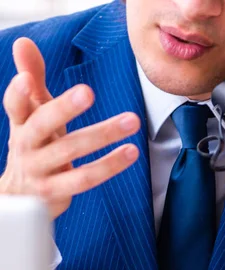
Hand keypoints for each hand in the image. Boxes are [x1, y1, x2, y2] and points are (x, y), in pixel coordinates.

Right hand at [0, 38, 139, 219]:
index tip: (27, 80)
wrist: (22, 195)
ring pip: (69, 152)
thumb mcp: (32, 114)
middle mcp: (26, 147)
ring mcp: (39, 172)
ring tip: (131, 120)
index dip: (18, 94)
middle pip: (42, 126)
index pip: (14, 106)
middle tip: (89, 92)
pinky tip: (130, 152)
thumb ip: (32, 78)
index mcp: (21, 124)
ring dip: (102, 135)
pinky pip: (84, 179)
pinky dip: (109, 166)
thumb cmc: (35, 146)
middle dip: (64, 109)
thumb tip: (23, 42)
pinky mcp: (56, 193)